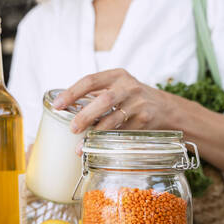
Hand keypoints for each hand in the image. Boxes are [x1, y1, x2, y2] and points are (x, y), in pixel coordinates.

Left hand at [53, 68, 178, 133]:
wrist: (165, 108)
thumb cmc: (132, 98)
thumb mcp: (118, 87)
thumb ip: (97, 93)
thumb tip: (64, 106)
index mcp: (117, 75)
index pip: (90, 80)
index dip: (72, 93)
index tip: (57, 105)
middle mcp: (128, 87)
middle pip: (104, 100)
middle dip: (85, 115)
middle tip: (72, 128)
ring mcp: (139, 103)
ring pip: (114, 119)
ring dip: (96, 133)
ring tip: (81, 145)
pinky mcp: (145, 120)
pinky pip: (124, 133)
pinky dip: (110, 141)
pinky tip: (99, 147)